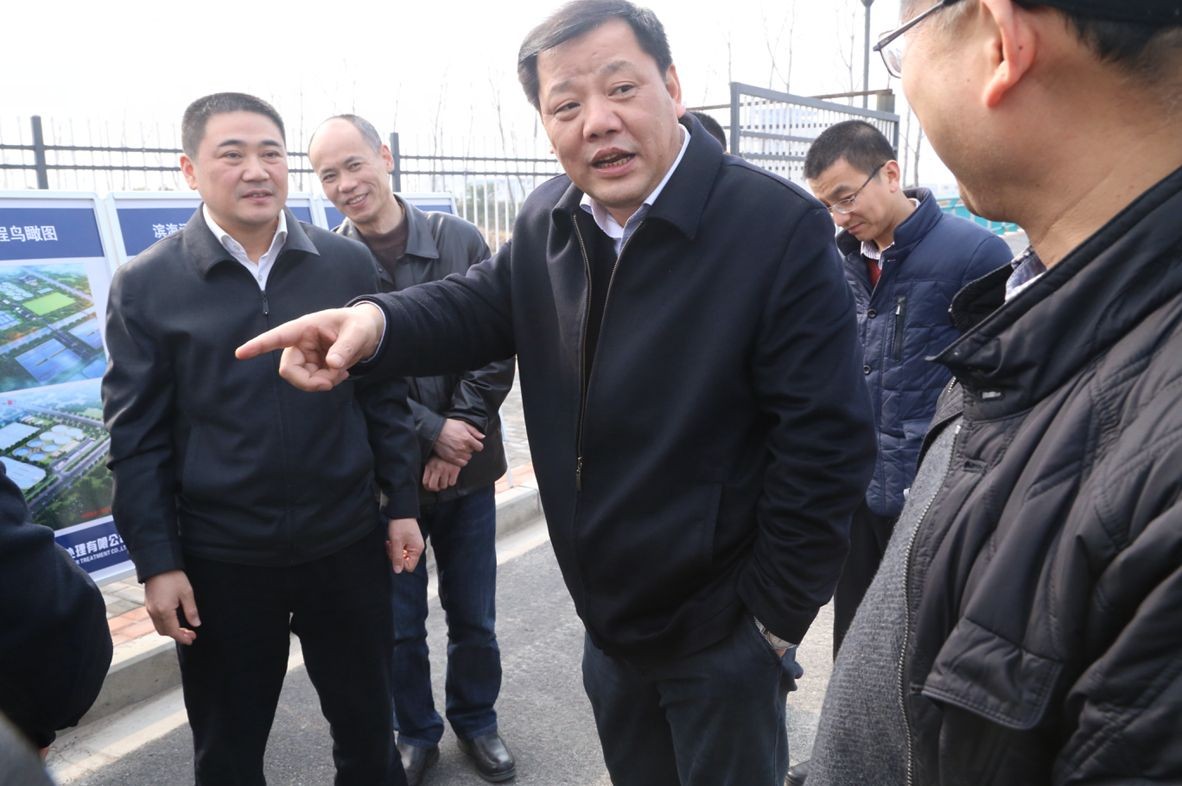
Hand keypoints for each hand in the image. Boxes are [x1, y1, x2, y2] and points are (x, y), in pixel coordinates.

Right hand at [144, 570, 200, 644]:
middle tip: (190, 635)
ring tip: (184, 628)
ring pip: (159, 627)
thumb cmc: (173, 577)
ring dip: (171, 630)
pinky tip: (174, 620)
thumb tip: (196, 624)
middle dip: (177, 635)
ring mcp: (149, 608)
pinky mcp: (148, 604)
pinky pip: (156, 620)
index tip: (191, 639)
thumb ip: (191, 611)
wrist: (158, 565)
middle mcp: (154, 612)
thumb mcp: (187, 593)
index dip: (182, 638)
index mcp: (164, 611)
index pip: (173, 631)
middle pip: (164, 632)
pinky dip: (165, 624)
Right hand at [234, 303, 385, 391]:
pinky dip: (327, 382)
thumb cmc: (359, 326)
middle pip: (289, 369)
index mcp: (305, 328)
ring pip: (300, 379)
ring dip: (322, 382)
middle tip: (331, 383)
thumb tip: (333, 365)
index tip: (240, 353)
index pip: (278, 337)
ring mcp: (304, 356)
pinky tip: (340, 374)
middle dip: (309, 382)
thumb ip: (346, 347)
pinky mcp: (311, 367)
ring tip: (342, 373)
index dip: (258, 345)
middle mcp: (299, 342)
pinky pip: (312, 382)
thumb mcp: (358, 333)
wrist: (366, 334)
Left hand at [386, 518, 423, 573]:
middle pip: (405, 561)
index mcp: (417, 550)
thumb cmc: (400, 525)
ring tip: (392, 542)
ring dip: (395, 550)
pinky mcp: (409, 541)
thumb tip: (397, 571)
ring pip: (402, 555)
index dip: (399, 562)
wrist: (401, 512)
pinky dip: (396, 546)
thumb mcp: (396, 543)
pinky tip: (393, 540)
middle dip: (396, 555)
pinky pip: (402, 549)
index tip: (394, 553)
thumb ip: (397, 558)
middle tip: (391, 546)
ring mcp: (413, 544)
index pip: (409, 566)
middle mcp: (417, 548)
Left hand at [422, 456, 461, 491]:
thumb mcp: (431, 461)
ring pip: (443, 486)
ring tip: (445, 479)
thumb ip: (429, 470)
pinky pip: (452, 483)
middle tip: (438, 486)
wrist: (454, 448)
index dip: (427, 487)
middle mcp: (437, 468)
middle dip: (435, 488)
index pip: (425, 482)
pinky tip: (451, 476)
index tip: (431, 486)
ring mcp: (446, 469)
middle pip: (433, 486)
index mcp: (429, 466)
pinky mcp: (454, 470)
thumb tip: (427, 484)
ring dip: (444, 484)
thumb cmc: (441, 456)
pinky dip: (451, 481)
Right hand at [433, 418, 483, 465]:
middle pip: (472, 452)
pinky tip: (457, 455)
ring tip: (459, 449)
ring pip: (467, 458)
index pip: (479, 447)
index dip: (477, 445)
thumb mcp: (463, 424)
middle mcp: (463, 447)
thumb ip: (474, 431)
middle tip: (462, 443)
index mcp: (467, 438)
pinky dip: (461, 460)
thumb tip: (482, 437)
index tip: (473, 443)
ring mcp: (457, 454)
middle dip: (469, 448)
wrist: (435, 431)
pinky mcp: (451, 458)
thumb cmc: (449, 426)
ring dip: (465, 454)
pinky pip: (461, 463)